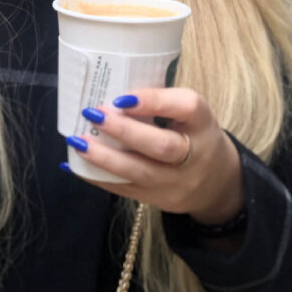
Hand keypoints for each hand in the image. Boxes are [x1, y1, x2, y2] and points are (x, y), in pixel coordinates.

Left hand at [67, 87, 243, 225]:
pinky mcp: (157, 200)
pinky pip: (124, 189)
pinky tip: (75, 165)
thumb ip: (161, 103)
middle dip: (124, 130)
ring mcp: (176, 182)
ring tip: (78, 141)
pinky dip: (96, 177)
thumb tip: (112, 92)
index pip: (187, 107)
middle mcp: (194, 156)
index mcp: (203, 123)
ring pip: (139, 172)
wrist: (217, 184)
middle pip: (161, 146)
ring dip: (103, 157)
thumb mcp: (190, 115)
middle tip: (93, 114)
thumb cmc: (194, 136)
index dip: (155, 100)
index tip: (123, 96)